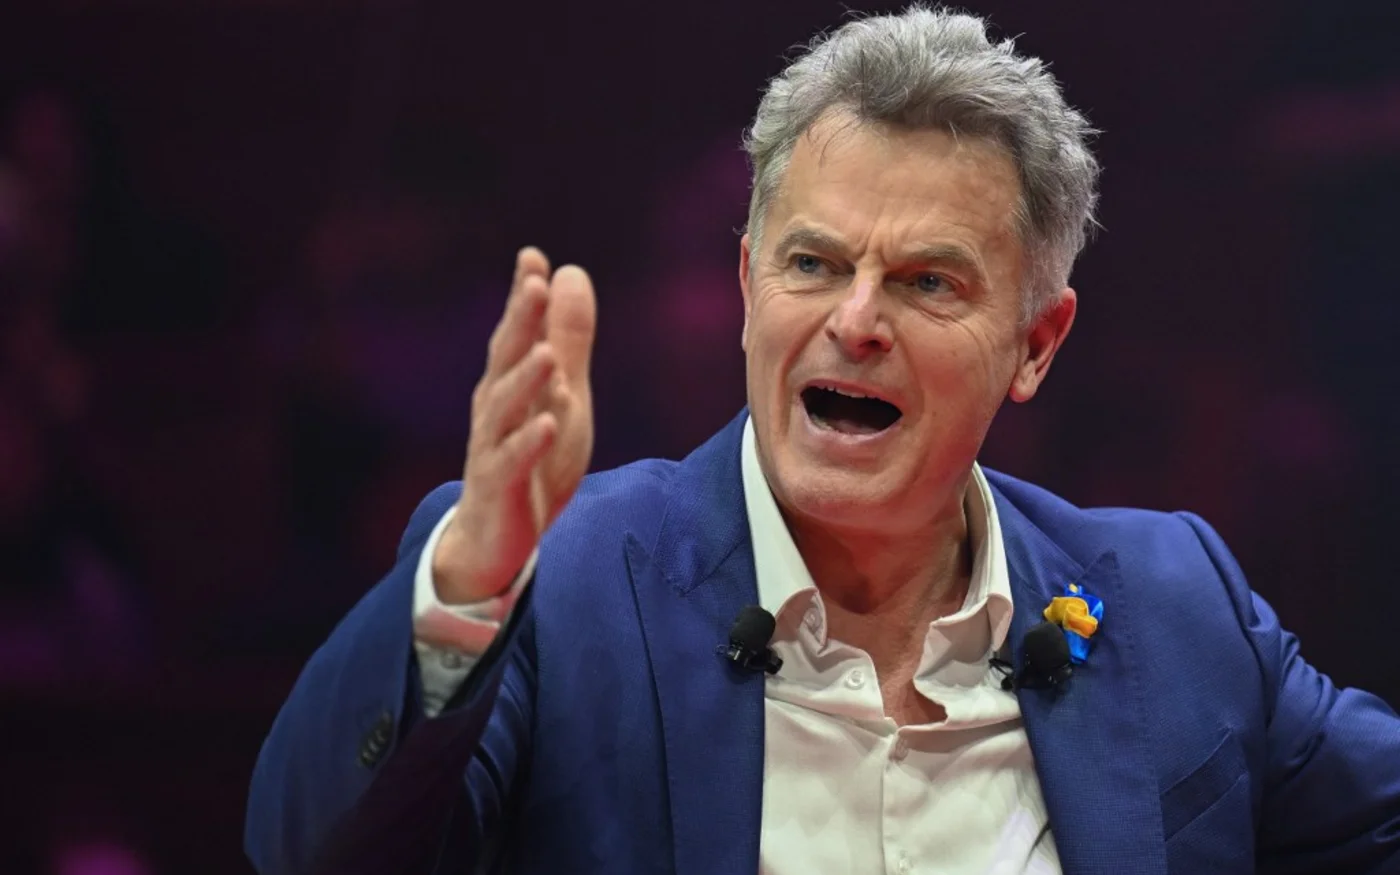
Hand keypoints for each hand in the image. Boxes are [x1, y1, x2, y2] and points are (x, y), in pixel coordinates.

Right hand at [432, 247, 596, 602]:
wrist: (495, 536)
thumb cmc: (530, 457)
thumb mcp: (560, 393)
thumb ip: (566, 338)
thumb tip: (570, 273)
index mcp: (509, 382)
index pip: (517, 333)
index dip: (524, 298)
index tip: (532, 258)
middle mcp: (494, 408)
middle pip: (505, 359)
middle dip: (519, 322)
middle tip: (533, 285)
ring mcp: (493, 446)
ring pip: (506, 409)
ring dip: (525, 379)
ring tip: (545, 354)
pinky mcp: (500, 486)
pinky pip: (513, 461)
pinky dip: (529, 443)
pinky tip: (549, 425)